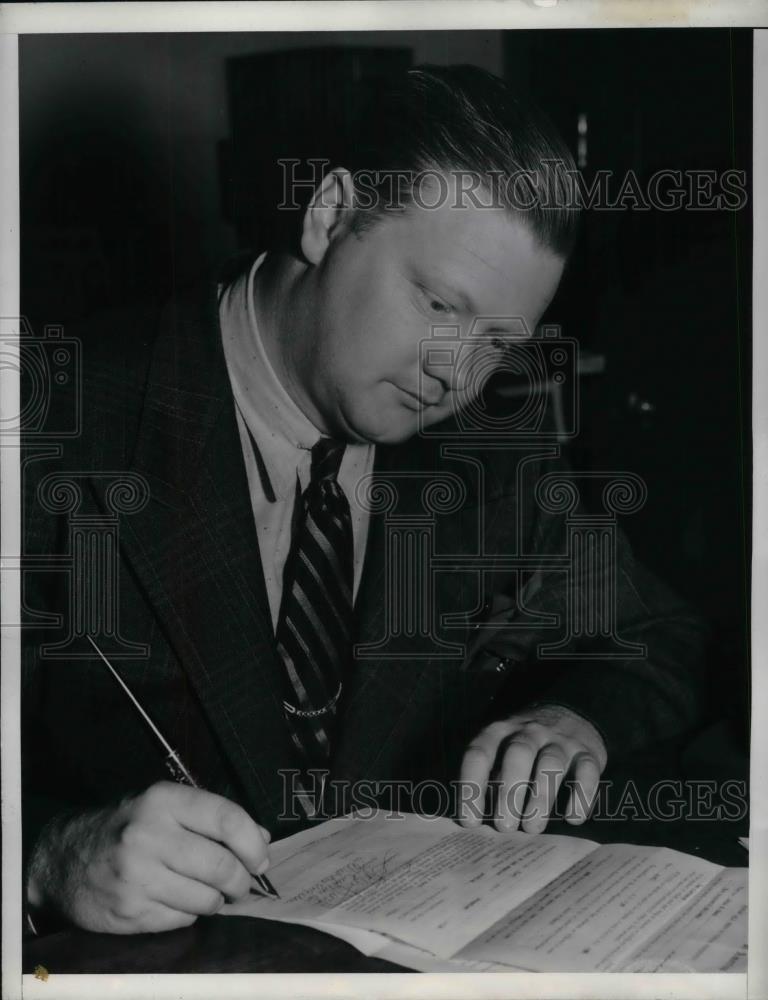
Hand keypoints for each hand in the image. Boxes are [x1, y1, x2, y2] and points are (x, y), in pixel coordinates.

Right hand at [27, 781, 271, 933]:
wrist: (63, 859)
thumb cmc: (126, 828)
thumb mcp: (165, 808)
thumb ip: (212, 819)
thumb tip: (261, 839)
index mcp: (163, 801)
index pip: (227, 819)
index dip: (253, 844)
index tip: (260, 859)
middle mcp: (148, 836)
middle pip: (221, 866)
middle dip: (240, 881)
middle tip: (239, 884)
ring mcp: (136, 877)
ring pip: (206, 900)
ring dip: (215, 901)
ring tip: (207, 893)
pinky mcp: (129, 912)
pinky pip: (181, 920)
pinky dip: (188, 915)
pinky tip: (175, 901)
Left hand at [458, 704, 606, 833]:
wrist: (571, 714)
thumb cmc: (525, 745)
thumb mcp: (502, 749)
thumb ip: (490, 777)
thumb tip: (479, 821)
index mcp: (500, 731)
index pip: (480, 753)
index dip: (472, 785)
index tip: (470, 821)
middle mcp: (529, 731)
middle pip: (518, 755)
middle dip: (509, 793)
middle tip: (504, 827)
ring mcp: (560, 740)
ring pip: (551, 764)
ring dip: (541, 799)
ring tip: (532, 828)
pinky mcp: (588, 752)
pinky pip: (587, 771)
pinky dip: (581, 796)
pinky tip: (573, 819)